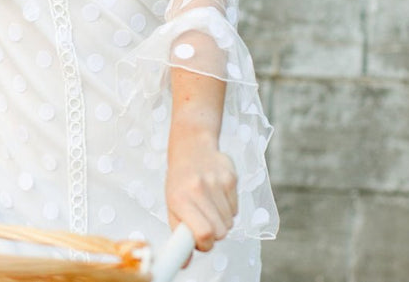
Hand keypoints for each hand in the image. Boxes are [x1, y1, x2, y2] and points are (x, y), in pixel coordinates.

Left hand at [165, 127, 236, 253]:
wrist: (192, 146)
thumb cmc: (180, 181)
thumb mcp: (172, 205)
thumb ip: (179, 233)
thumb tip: (184, 263)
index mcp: (180, 198)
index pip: (203, 233)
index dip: (205, 244)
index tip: (201, 240)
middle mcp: (198, 189)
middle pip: (220, 231)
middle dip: (215, 233)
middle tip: (205, 221)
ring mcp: (216, 182)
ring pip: (230, 221)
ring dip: (221, 219)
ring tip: (209, 204)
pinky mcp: (231, 177)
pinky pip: (236, 208)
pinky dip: (229, 208)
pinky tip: (217, 194)